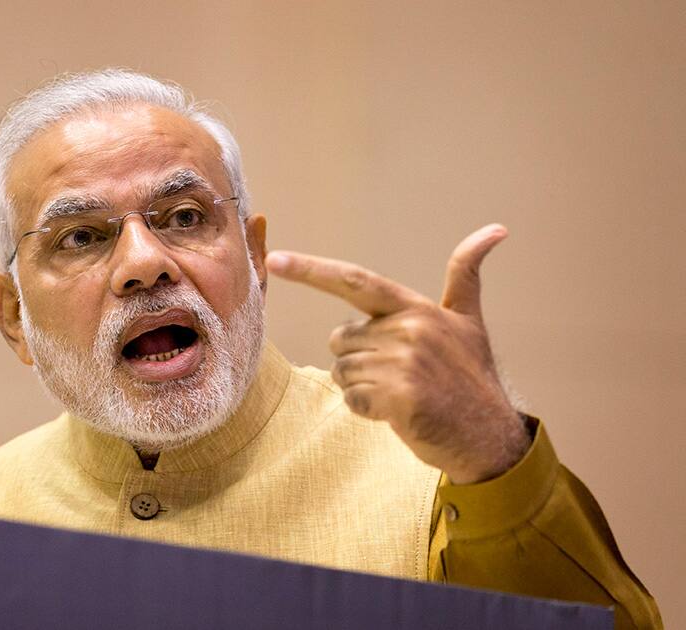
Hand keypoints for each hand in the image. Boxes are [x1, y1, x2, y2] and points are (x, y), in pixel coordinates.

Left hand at [265, 224, 529, 483]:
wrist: (489, 436)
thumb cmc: (471, 378)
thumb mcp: (468, 320)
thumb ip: (466, 275)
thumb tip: (496, 228)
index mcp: (417, 308)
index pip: (354, 281)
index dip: (311, 270)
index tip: (275, 259)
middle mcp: (409, 329)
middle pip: (339, 339)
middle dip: (355, 359)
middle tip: (395, 374)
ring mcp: (404, 363)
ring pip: (342, 371)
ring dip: (361, 387)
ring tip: (399, 392)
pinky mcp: (399, 396)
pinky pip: (352, 398)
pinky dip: (365, 409)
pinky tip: (396, 411)